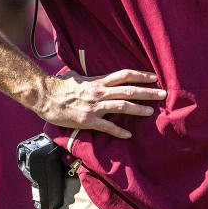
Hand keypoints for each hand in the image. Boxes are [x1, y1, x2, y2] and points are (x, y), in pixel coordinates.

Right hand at [38, 69, 166, 138]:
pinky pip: (106, 126)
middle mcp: (100, 92)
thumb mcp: (78, 76)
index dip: (141, 75)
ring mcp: (94, 106)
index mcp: (99, 81)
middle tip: (163, 94)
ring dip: (138, 109)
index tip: (154, 77)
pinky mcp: (87, 120)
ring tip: (151, 112)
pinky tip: (128, 134)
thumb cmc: (60, 86)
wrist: (44, 96)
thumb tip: (90, 73)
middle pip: (129, 90)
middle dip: (148, 92)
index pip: (124, 75)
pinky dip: (118, 130)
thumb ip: (89, 76)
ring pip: (121, 106)